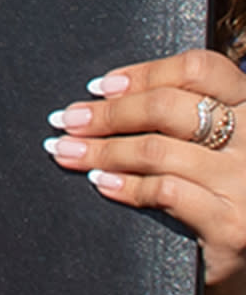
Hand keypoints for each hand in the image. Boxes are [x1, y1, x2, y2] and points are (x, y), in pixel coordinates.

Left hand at [45, 48, 245, 294]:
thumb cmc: (218, 191)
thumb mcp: (212, 144)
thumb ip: (177, 115)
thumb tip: (104, 93)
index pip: (200, 69)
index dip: (144, 73)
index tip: (100, 87)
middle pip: (168, 106)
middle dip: (107, 113)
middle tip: (68, 121)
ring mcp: (245, 184)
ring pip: (157, 149)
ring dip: (101, 150)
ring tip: (67, 152)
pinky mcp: (232, 225)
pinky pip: (167, 191)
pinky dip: (126, 186)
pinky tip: (101, 184)